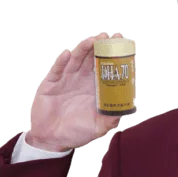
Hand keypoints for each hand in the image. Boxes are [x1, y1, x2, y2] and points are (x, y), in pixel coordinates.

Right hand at [27, 32, 124, 151]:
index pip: (105, 68)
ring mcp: (66, 80)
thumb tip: (126, 110)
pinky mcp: (52, 83)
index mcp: (94, 89)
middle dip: (100, 46)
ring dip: (84, 49)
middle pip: (92, 59)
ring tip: (93, 41)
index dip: (113, 57)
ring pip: (76, 60)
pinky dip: (62, 62)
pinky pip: (57, 70)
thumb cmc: (76, 132)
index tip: (121, 46)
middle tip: (109, 37)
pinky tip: (67, 54)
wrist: (51, 139)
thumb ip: (110, 119)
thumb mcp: (97, 127)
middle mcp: (82, 80)